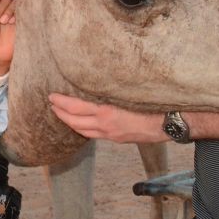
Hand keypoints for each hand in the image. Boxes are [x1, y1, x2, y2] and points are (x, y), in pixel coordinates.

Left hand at [48, 92, 164, 143]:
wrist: (167, 124)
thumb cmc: (152, 104)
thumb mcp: (130, 93)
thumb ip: (112, 90)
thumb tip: (97, 80)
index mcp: (107, 112)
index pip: (76, 107)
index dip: (62, 102)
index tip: (51, 96)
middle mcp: (105, 125)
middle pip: (74, 122)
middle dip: (60, 114)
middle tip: (51, 105)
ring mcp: (110, 135)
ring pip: (82, 131)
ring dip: (69, 123)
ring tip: (61, 114)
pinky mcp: (116, 139)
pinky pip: (93, 135)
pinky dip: (82, 128)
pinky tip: (81, 123)